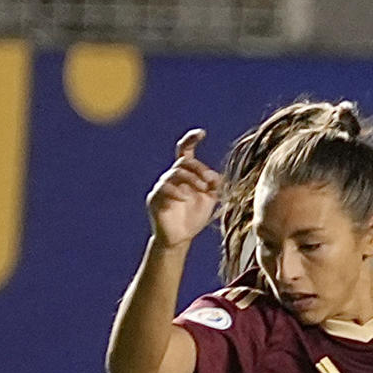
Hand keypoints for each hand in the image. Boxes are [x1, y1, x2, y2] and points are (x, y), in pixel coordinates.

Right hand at [147, 129, 222, 248]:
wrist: (180, 239)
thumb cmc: (193, 218)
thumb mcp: (209, 200)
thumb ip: (215, 186)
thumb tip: (218, 176)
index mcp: (185, 175)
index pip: (185, 152)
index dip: (191, 140)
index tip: (201, 133)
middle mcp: (172, 177)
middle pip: (184, 162)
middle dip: (199, 169)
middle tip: (209, 182)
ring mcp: (161, 187)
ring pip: (175, 173)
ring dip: (192, 179)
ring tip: (202, 190)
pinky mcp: (154, 199)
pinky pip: (163, 188)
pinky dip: (177, 191)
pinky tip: (185, 198)